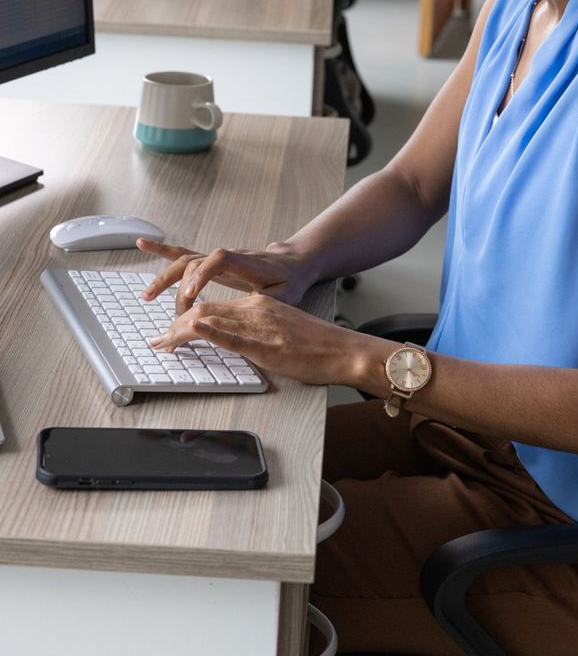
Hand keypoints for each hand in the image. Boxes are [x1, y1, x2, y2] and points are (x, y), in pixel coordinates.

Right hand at [137, 238, 313, 315]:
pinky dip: (163, 251)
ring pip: (186, 261)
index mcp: (246, 263)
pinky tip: (143, 245)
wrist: (291, 263)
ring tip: (147, 296)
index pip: (220, 260)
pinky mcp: (211, 263)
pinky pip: (185, 255)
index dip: (204, 274)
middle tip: (172, 314)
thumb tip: (250, 309)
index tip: (192, 294)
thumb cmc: (289, 281)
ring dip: (165, 277)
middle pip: (195, 261)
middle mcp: (227, 257)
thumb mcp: (285, 295)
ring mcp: (217, 259)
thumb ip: (268, 301)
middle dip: (177, 284)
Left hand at [149, 292, 383, 387]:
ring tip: (161, 343)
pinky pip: (233, 336)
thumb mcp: (280, 330)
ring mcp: (259, 326)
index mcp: (257, 305)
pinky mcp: (266, 345)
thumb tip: (234, 340)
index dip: (184, 319)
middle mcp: (255, 309)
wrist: (343, 350)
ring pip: (211, 321)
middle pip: (203, 311)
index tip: (169, 334)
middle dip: (173, 326)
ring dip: (180, 333)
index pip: (211, 307)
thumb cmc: (316, 346)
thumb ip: (256, 331)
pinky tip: (196, 328)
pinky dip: (211, 332)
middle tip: (157, 341)